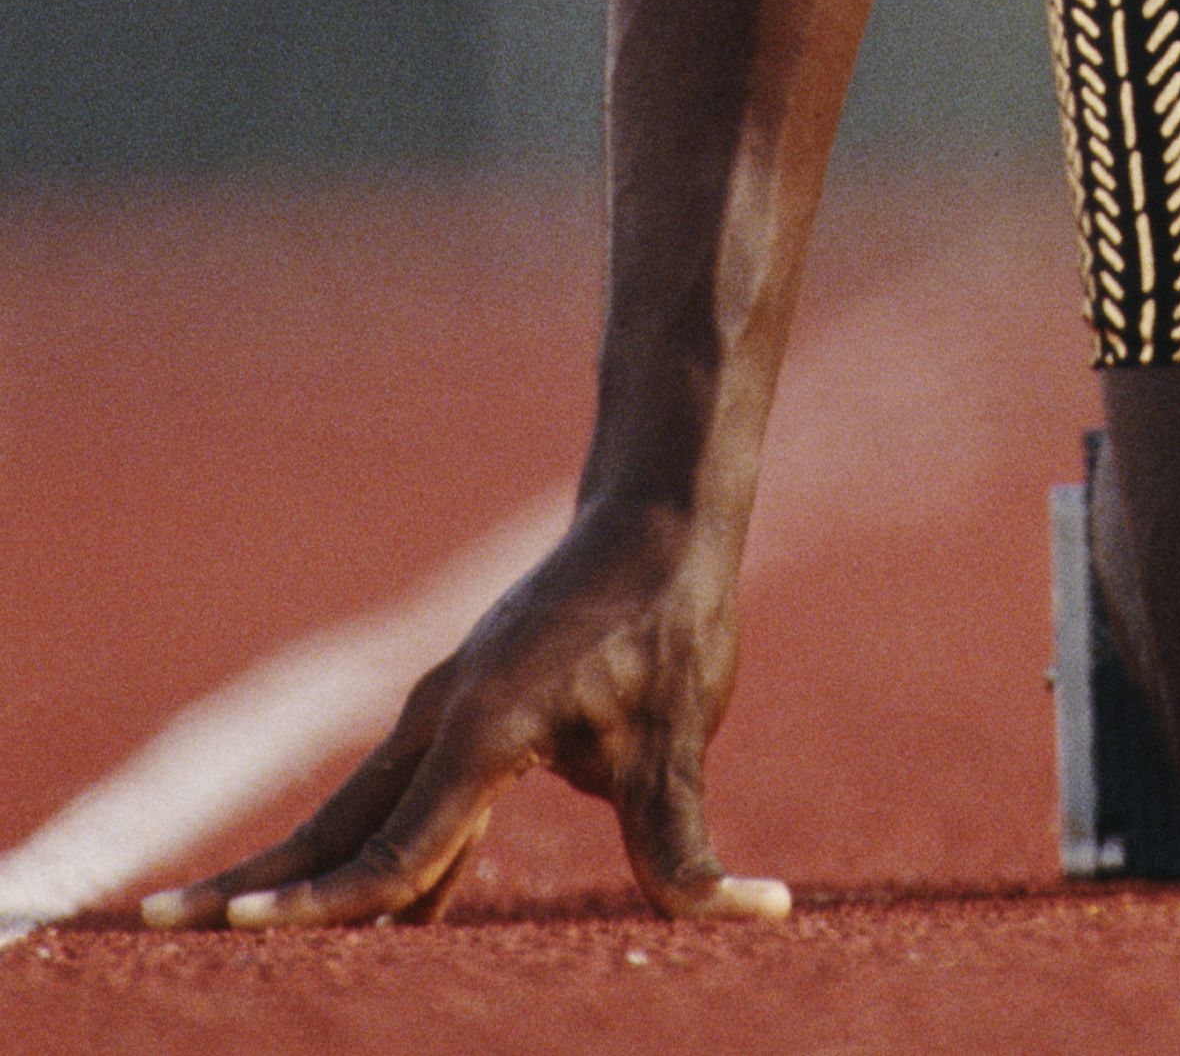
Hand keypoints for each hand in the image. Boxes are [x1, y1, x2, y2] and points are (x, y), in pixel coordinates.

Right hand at [137, 507, 790, 931]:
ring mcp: (444, 711)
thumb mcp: (681, 736)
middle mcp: (442, 717)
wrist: (658, 515)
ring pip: (352, 807)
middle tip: (157, 925)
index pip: (394, 842)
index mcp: (481, 726)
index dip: (328, 903)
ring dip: (289, 867)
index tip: (245, 934)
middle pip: (333, 821)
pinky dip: (361, 849)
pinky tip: (362, 906)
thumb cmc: (670, 617)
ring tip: (212, 921)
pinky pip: (397, 797)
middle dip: (251, 882)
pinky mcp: (465, 712)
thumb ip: (684, 840)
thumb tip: (751, 911)